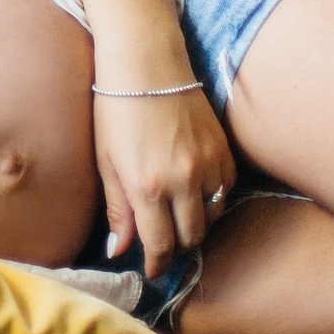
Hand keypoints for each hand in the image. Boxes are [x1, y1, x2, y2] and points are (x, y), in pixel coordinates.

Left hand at [93, 85, 237, 278]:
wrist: (146, 63)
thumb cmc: (116, 109)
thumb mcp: (107, 162)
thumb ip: (118, 209)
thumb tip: (119, 250)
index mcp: (147, 186)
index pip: (160, 245)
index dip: (157, 263)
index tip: (152, 270)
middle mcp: (183, 181)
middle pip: (190, 237)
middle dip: (175, 247)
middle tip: (163, 244)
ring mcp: (208, 165)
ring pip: (212, 217)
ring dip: (196, 225)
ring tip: (178, 219)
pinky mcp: (224, 149)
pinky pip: (226, 190)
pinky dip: (214, 199)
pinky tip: (196, 193)